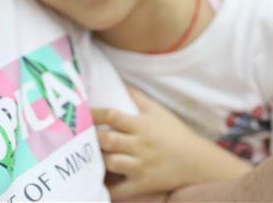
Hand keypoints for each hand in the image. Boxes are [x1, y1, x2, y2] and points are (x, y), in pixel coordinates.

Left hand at [91, 87, 250, 198]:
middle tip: (76, 136)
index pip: (112, 116)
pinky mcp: (143, 184)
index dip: (94, 114)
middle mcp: (140, 145)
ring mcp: (141, 166)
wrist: (197, 161)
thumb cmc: (176, 133)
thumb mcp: (159, 112)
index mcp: (142, 125)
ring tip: (85, 156)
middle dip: (90, 138)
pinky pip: (120, 190)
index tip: (80, 113)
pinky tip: (97, 184)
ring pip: (111, 162)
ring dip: (97, 159)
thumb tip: (121, 81)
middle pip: (107, 140)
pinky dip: (107, 189)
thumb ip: (138, 98)